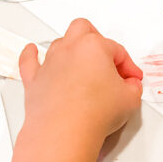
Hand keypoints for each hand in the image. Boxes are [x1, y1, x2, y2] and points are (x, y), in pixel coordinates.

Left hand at [18, 19, 142, 146]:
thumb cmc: (94, 113)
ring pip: (60, 43)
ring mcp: (50, 63)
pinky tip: (33, 51)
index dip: (128, 66)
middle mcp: (70, 49)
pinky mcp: (35, 80)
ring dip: (72, 50)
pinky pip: (29, 61)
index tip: (132, 79)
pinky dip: (31, 55)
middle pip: (83, 30)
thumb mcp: (130, 100)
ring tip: (81, 65)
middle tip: (106, 57)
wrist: (65, 132)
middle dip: (97, 39)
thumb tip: (130, 87)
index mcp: (94, 46)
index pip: (117, 50)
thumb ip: (133, 88)